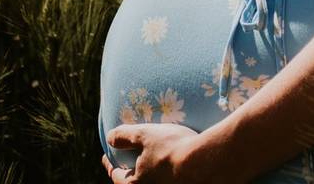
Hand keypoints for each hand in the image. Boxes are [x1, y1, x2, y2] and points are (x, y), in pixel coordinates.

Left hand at [103, 123, 238, 183]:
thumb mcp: (145, 135)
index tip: (106, 158)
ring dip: (150, 176)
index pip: (116, 177)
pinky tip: (173, 165)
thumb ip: (125, 136)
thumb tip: (109, 138)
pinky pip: (170, 181)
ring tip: (152, 165)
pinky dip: (166, 175)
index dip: (110, 166)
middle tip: (128, 165)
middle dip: (129, 176)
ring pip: (154, 183)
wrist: (207, 163)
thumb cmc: (172, 148)